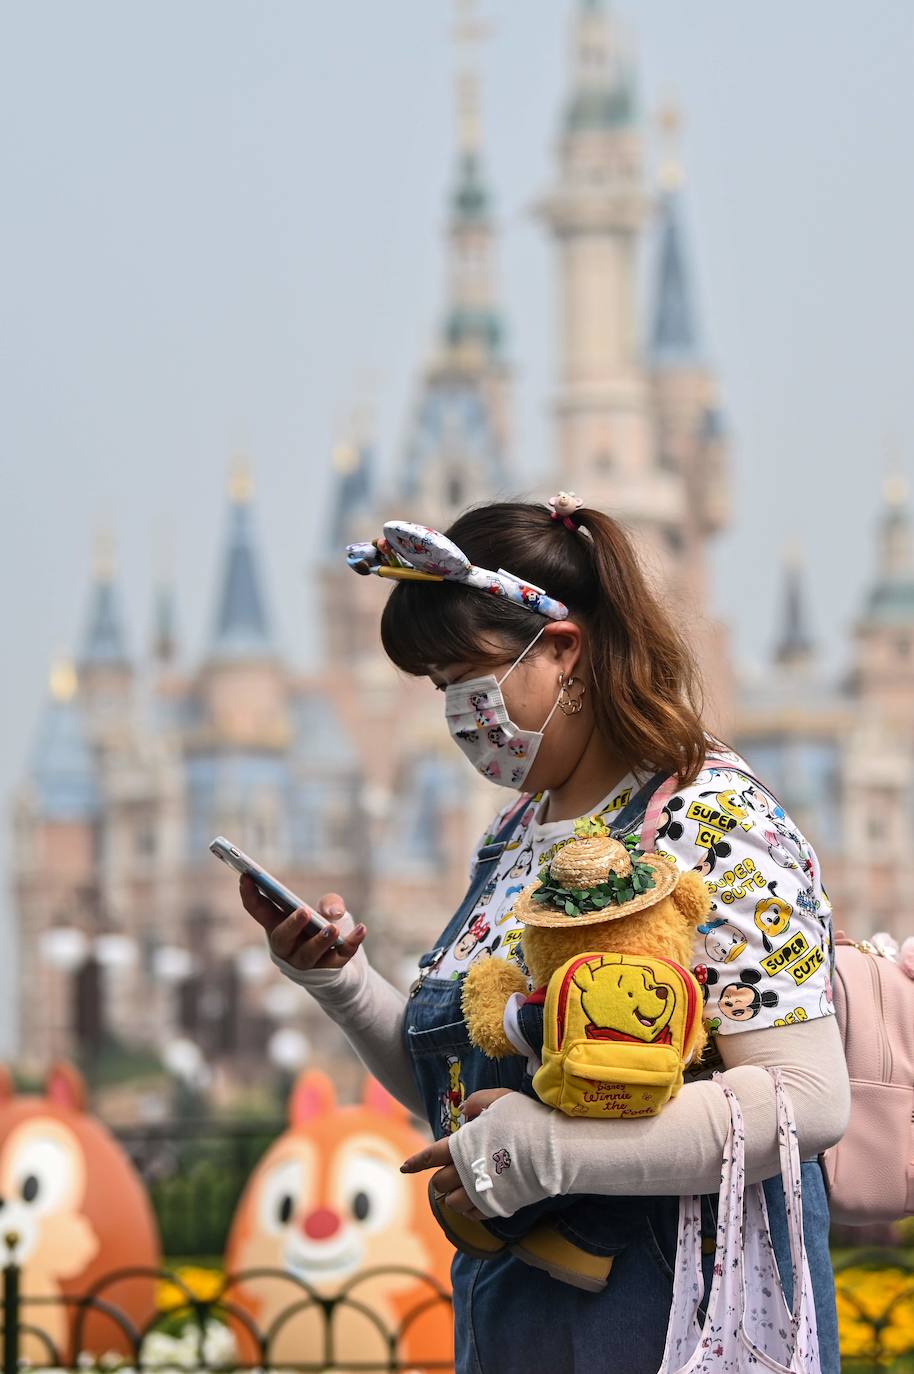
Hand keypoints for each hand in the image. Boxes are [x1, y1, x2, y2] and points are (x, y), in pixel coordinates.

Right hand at [240, 879, 366, 970]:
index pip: (258, 911)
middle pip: (281, 939)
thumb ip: (329, 902)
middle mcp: (287, 947)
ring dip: (320, 941)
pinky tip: (362, 929)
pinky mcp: (329, 969)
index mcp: (278, 926)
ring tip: (332, 928)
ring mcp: (306, 962)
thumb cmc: (323, 929)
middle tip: (304, 911)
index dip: (250, 895)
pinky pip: (339, 958)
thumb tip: (333, 911)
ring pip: (307, 956)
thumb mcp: (325, 910)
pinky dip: (351, 943)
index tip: (246, 876)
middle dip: (291, 925)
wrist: (341, 961)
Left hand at [400, 1089, 513, 1219]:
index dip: (415, 1162)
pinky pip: (472, 1215)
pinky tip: (475, 1201)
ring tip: (463, 1189)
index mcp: (461, 1146)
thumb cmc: (525, 1120)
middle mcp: (465, 1172)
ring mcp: (479, 1192)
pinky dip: (469, 1209)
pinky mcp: (495, 1207)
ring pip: (452, 1202)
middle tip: (451, 1172)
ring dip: (453, 1196)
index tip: (404, 1168)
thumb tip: (465, 1110)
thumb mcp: (500, 1099)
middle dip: (441, 1177)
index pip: (430, 1156)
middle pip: (440, 1182)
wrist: (551, 1150)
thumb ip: (478, 1101)